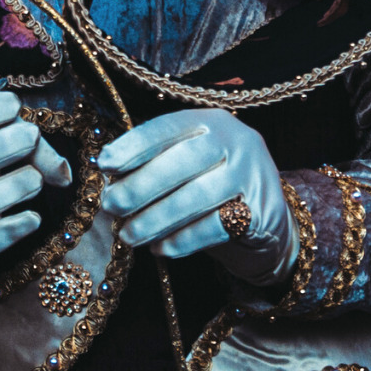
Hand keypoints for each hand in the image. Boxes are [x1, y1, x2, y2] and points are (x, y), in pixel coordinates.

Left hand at [96, 109, 290, 274]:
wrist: (266, 224)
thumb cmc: (211, 190)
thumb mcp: (186, 168)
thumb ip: (153, 167)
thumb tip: (108, 181)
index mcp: (211, 121)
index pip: (168, 127)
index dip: (133, 145)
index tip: (103, 164)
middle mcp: (236, 141)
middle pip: (182, 160)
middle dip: (141, 185)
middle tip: (111, 206)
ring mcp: (253, 174)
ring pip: (197, 196)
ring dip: (156, 219)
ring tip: (128, 236)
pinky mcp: (262, 210)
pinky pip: (216, 227)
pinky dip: (183, 240)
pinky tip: (160, 249)